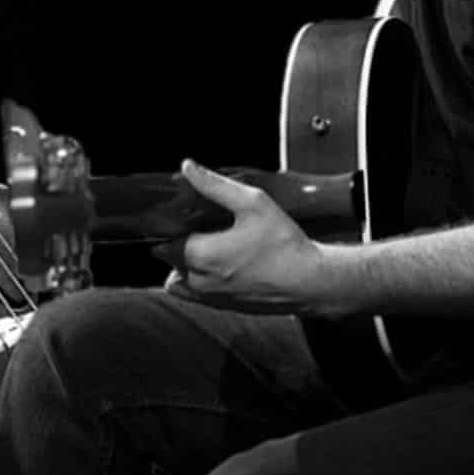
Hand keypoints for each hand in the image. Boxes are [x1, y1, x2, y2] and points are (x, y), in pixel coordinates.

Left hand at [156, 159, 327, 314]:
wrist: (310, 283)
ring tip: (207, 244)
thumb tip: (188, 167)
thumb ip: (215, 185)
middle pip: (169, 258)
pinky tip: (217, 263)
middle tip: (197, 225)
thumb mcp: (252, 203)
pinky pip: (193, 294)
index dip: (168, 224)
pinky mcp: (222, 307)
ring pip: (178, 277)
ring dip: (184, 261)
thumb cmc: (284, 244)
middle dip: (177, 240)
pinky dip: (195, 279)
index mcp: (200, 255)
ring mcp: (210, 298)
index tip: (181, 213)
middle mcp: (199, 281)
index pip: (163, 239)